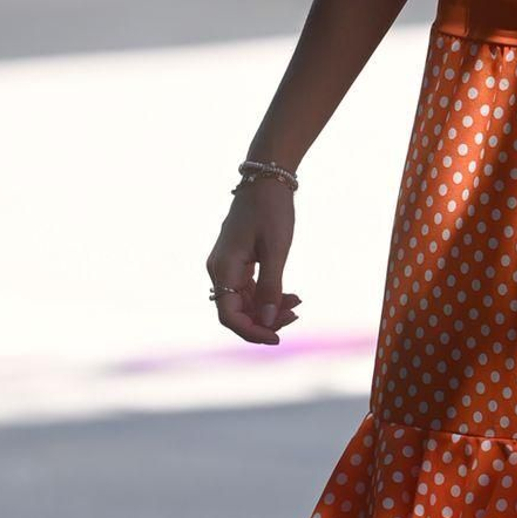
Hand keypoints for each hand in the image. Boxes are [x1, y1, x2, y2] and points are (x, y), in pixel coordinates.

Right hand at [206, 179, 301, 347]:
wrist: (267, 178)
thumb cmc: (271, 211)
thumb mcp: (276, 250)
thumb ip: (271, 287)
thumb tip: (267, 321)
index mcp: (223, 268)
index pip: (229, 316)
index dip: (252, 332)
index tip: (277, 338)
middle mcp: (219, 270)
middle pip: (237, 312)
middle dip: (265, 321)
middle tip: (296, 316)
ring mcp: (227, 267)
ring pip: (245, 303)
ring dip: (269, 310)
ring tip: (297, 305)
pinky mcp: (238, 262)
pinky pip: (249, 290)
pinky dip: (268, 296)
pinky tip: (291, 297)